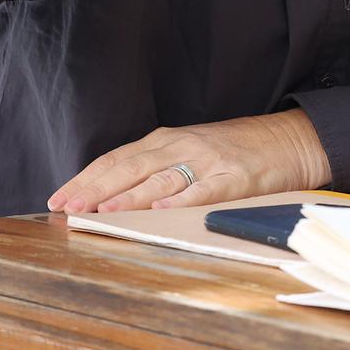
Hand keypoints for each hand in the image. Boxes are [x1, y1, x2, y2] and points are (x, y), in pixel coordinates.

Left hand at [48, 109, 332, 214]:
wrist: (290, 138)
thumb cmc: (236, 149)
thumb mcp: (190, 150)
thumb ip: (156, 166)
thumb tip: (109, 195)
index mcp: (167, 140)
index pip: (116, 158)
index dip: (86, 179)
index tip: (58, 199)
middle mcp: (182, 145)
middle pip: (130, 167)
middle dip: (95, 189)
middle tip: (67, 209)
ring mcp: (209, 160)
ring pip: (161, 178)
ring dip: (129, 197)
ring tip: (102, 211)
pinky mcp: (235, 176)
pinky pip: (205, 189)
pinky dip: (183, 199)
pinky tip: (163, 210)